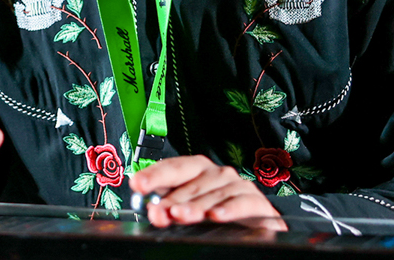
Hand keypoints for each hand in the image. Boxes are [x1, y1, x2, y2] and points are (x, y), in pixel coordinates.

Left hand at [129, 155, 286, 230]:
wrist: (255, 225)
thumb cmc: (216, 213)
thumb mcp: (188, 209)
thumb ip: (170, 208)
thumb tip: (153, 211)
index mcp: (196, 170)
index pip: (173, 167)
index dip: (154, 174)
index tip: (137, 184)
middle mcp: (216, 173)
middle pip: (191, 181)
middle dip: (172, 197)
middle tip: (157, 210)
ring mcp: (237, 185)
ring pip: (213, 192)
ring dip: (195, 204)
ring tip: (180, 215)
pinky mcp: (256, 201)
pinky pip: (242, 202)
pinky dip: (229, 209)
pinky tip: (215, 216)